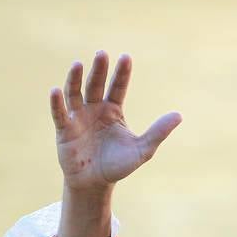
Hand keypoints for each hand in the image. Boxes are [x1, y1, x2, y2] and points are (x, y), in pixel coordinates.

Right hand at [50, 50, 181, 191]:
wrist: (96, 183)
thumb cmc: (118, 165)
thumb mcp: (142, 149)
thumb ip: (158, 132)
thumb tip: (179, 115)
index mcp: (113, 111)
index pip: (118, 87)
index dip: (122, 73)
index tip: (126, 57)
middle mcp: (94, 109)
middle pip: (96, 84)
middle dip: (99, 70)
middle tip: (101, 53)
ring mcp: (78, 118)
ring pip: (75, 93)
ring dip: (75, 79)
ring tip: (78, 64)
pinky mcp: (64, 130)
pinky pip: (60, 113)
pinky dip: (57, 103)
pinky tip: (56, 90)